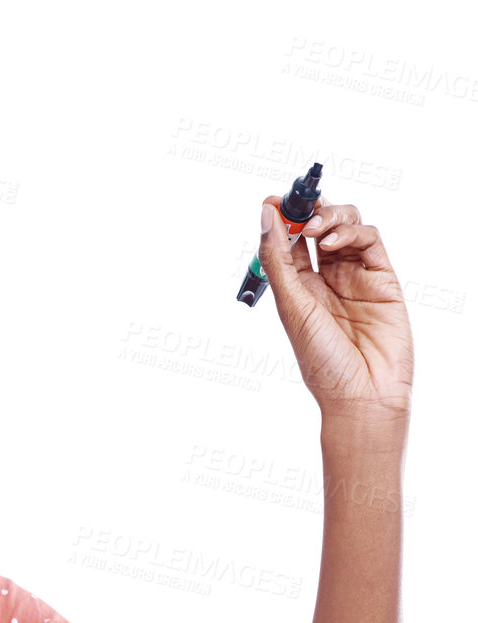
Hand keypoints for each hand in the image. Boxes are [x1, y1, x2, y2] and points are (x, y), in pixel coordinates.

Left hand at [257, 194, 413, 424]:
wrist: (363, 396)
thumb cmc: (324, 365)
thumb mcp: (292, 308)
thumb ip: (278, 261)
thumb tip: (265, 216)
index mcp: (300, 292)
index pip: (290, 243)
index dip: (282, 219)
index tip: (272, 201)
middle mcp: (328, 281)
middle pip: (320, 229)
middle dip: (308, 210)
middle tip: (298, 204)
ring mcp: (357, 277)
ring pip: (347, 227)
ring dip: (330, 217)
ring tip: (315, 228)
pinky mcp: (383, 278)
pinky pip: (370, 240)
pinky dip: (352, 231)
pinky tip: (332, 242)